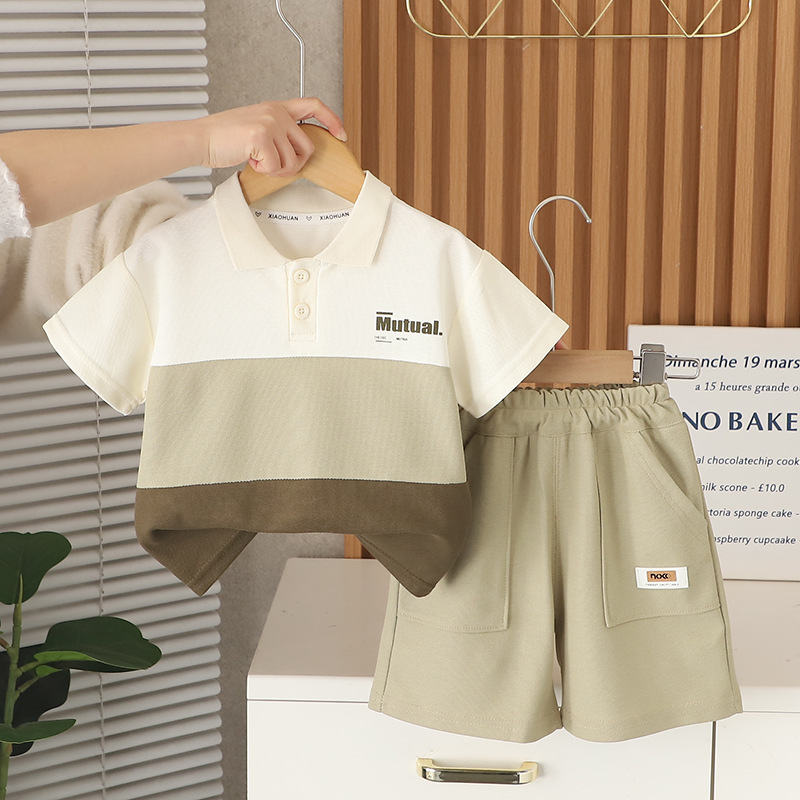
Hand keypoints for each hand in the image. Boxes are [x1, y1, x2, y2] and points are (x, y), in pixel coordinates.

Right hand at [197, 98, 346, 175]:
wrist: (200, 139)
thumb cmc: (225, 138)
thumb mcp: (258, 128)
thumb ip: (279, 134)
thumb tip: (299, 154)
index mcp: (277, 108)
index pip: (314, 106)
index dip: (332, 120)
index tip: (341, 134)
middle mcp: (276, 112)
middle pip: (308, 147)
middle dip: (295, 165)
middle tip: (274, 166)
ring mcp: (270, 122)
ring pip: (293, 161)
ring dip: (276, 170)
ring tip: (257, 161)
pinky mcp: (261, 136)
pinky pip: (276, 166)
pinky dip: (263, 171)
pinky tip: (249, 161)